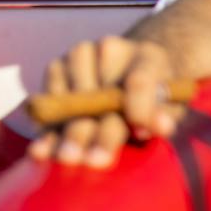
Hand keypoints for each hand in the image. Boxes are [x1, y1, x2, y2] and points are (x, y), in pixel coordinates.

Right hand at [27, 35, 186, 168]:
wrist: (125, 77)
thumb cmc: (151, 99)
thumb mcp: (166, 109)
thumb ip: (162, 117)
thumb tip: (162, 127)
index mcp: (148, 56)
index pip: (141, 82)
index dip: (141, 108)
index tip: (139, 134)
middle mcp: (111, 49)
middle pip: (101, 94)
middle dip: (100, 131)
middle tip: (96, 161)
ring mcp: (80, 55)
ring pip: (72, 97)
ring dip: (70, 131)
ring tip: (70, 159)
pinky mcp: (56, 67)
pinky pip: (48, 101)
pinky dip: (48, 129)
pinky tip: (44, 151)